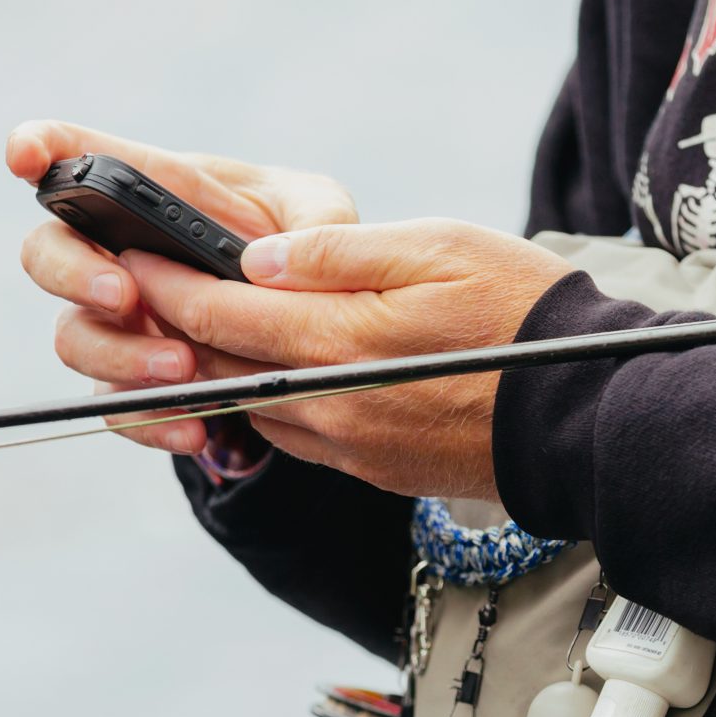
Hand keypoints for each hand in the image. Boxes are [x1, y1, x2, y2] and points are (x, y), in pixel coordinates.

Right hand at [8, 120, 357, 453]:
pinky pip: (116, 406)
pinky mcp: (135, 380)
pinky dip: (151, 420)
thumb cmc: (299, 243)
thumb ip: (313, 220)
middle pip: (48, 252)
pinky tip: (196, 428)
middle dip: (73, 272)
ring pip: (74, 336)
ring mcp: (119, 320)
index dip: (39, 149)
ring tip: (182, 366)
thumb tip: (276, 259)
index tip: (23, 158)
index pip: (80, 159)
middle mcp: (119, 252)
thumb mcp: (319, 216)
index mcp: (155, 194)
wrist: (310, 330)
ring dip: (119, 353)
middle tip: (125, 293)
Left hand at [124, 220, 573, 502]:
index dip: (165, 282)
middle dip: (173, 328)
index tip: (128, 252)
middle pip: (220, 368)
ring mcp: (350, 446)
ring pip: (252, 406)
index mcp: (339, 344)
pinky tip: (274, 369)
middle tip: (143, 287)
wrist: (587, 414)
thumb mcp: (438, 248)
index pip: (219, 315)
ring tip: (201, 322)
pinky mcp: (372, 469)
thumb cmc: (526, 314)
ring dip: (220, 368)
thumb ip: (340, 254)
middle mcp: (330, 407)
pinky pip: (295, 433)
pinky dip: (268, 399)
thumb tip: (259, 259)